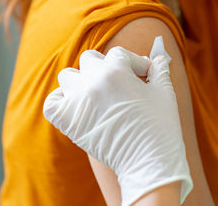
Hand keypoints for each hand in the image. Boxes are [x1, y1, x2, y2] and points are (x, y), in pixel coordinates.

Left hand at [43, 37, 192, 205]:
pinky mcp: (68, 122)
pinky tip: (78, 105)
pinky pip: (52, 102)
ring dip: (82, 80)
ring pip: (68, 76)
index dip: (133, 62)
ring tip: (98, 92)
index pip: (119, 54)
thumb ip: (160, 70)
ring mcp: (77, 102)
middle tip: (120, 82)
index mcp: (116, 71)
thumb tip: (159, 57)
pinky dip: (62, 101)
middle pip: (90, 59)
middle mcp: (93, 82)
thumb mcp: (165, 92)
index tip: (143, 74)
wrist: (149, 162)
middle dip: (107, 66)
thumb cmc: (160, 126)